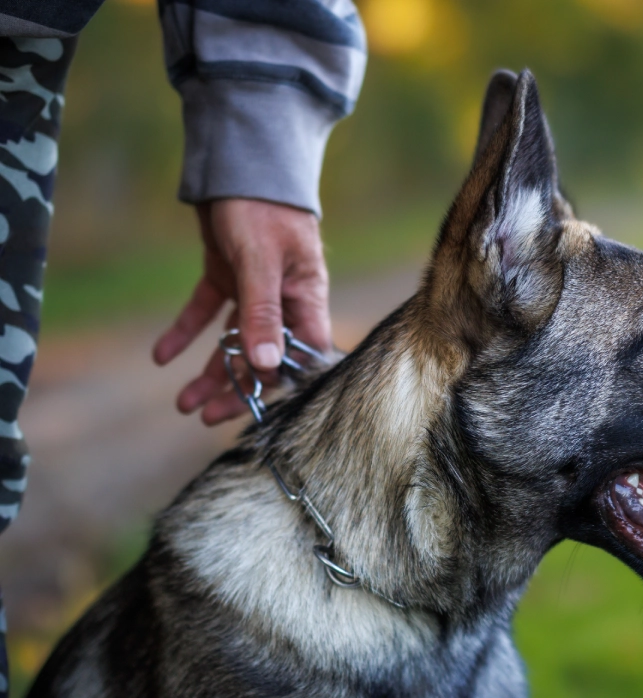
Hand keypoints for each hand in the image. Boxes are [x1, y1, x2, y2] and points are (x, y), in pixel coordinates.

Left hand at [153, 198, 331, 424]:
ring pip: (233, 342)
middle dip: (236, 387)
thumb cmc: (262, 206)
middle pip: (263, 355)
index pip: (300, 354)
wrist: (238, 158)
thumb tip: (266, 364)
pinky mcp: (225, 274)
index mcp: (305, 297)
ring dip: (210, 372)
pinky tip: (161, 356)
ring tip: (183, 403)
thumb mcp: (260, 261)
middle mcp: (283, 299)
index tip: (253, 407)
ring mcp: (253, 289)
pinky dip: (186, 333)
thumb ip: (263, 313)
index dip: (280, 382)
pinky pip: (206, 312)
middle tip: (205, 417)